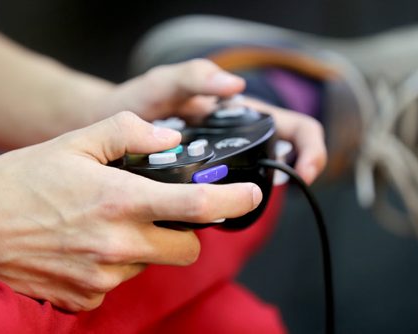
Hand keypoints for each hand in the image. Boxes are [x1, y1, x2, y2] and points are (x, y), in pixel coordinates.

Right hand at [0, 112, 260, 311]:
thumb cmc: (21, 181)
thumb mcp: (75, 142)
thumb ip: (128, 132)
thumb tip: (169, 138)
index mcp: (120, 200)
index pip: (197, 204)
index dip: (233, 200)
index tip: (251, 195)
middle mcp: (118, 244)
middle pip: (187, 249)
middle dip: (187, 232)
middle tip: (164, 213)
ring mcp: (103, 277)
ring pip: (152, 265)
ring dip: (144, 246)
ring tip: (108, 224)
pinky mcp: (86, 297)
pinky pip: (119, 282)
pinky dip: (115, 264)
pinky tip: (86, 246)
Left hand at [93, 60, 325, 183]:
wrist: (107, 125)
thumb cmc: (138, 98)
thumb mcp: (166, 82)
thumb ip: (196, 76)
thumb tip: (237, 87)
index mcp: (239, 112)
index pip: (294, 127)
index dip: (310, 148)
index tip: (303, 173)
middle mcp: (236, 137)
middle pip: (284, 154)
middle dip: (291, 173)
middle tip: (267, 192)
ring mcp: (221, 160)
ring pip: (256, 177)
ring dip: (262, 190)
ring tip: (241, 202)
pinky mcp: (203, 180)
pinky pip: (228, 192)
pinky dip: (232, 201)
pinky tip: (218, 210)